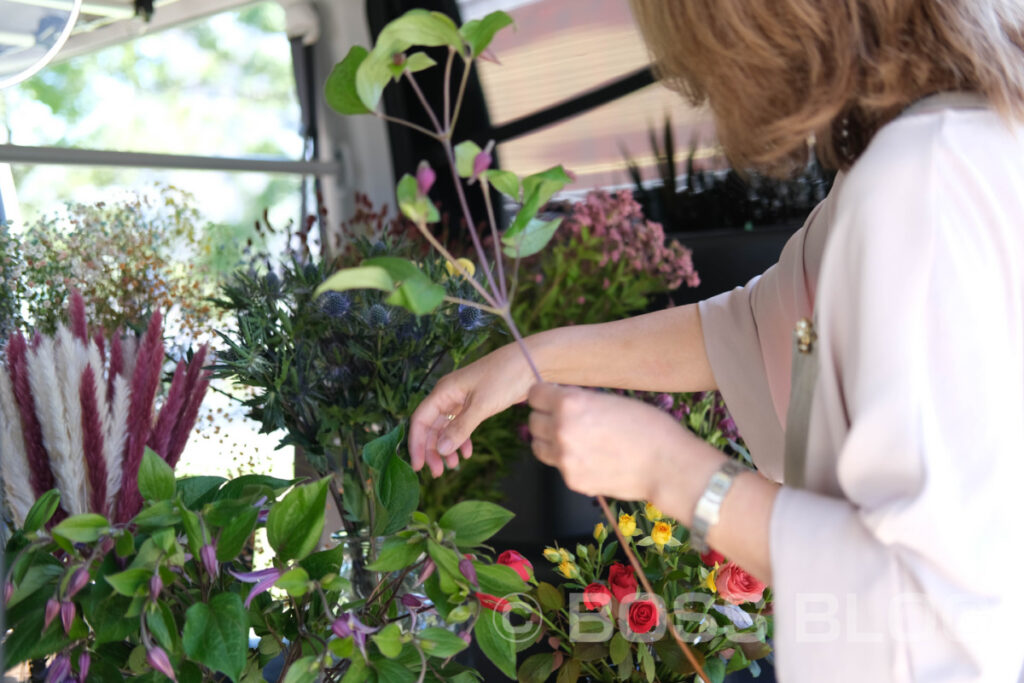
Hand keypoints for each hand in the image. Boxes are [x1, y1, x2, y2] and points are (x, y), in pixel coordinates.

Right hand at [410, 343, 533, 476]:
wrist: (531, 362)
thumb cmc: (505, 377)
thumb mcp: (482, 405)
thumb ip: (460, 428)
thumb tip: (441, 450)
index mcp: (444, 391)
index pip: (420, 420)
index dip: (416, 444)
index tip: (417, 466)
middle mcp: (448, 395)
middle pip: (431, 426)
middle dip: (431, 450)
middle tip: (437, 472)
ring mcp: (462, 399)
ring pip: (446, 428)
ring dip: (446, 447)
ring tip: (453, 466)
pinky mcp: (475, 404)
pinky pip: (461, 425)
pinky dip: (462, 439)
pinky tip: (468, 452)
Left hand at [527, 383, 701, 500]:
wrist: (667, 466)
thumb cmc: (649, 427)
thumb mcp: (611, 400)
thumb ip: (581, 401)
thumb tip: (561, 401)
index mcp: (570, 403)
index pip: (534, 395)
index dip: (544, 395)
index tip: (551, 398)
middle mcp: (561, 430)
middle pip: (532, 421)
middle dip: (546, 417)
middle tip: (565, 419)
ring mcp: (564, 459)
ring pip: (538, 445)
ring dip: (549, 440)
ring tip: (573, 439)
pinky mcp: (572, 480)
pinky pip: (557, 466)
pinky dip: (567, 461)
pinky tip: (590, 458)